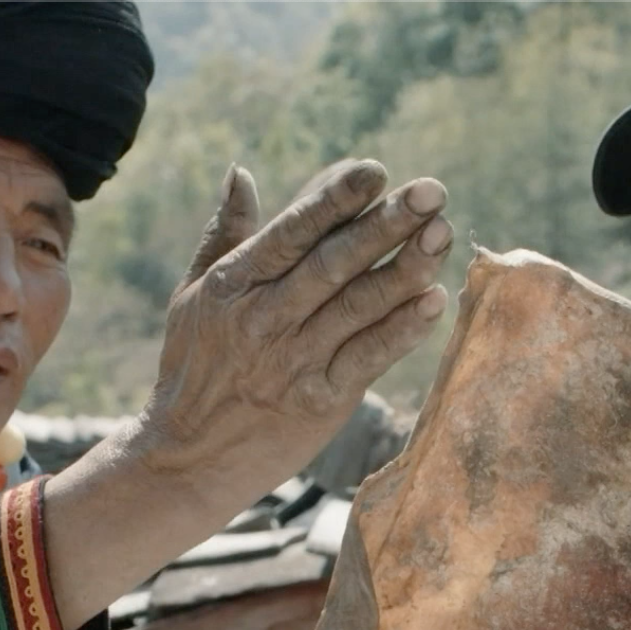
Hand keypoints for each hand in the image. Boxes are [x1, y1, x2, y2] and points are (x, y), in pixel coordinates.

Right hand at [141, 160, 452, 503]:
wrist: (187, 459)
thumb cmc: (194, 367)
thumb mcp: (194, 295)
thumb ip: (225, 234)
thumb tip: (240, 172)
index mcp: (236, 284)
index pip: (292, 232)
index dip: (334, 199)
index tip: (375, 170)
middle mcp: (266, 319)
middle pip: (335, 262)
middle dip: (386, 224)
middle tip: (432, 191)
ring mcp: (296, 361)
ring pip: (359, 307)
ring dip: (406, 269)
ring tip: (443, 234)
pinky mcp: (322, 402)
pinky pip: (369, 357)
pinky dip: (402, 330)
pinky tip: (434, 300)